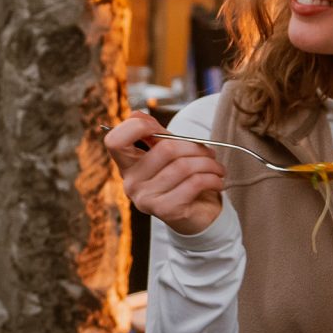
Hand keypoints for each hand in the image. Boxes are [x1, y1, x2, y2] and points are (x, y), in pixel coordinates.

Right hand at [102, 112, 225, 235]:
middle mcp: (130, 183)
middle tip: (210, 152)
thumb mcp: (167, 153)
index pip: (115, 141)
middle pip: (165, 149)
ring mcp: (145, 199)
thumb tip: (139, 116)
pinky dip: (212, 178)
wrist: (196, 216)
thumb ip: (154, 134)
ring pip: (183, 166)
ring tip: (217, 167)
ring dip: (208, 164)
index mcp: (127, 165)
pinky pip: (194, 183)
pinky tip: (217, 180)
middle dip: (195, 147)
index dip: (136, 127)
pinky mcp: (164, 211)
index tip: (158, 128)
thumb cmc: (181, 179)